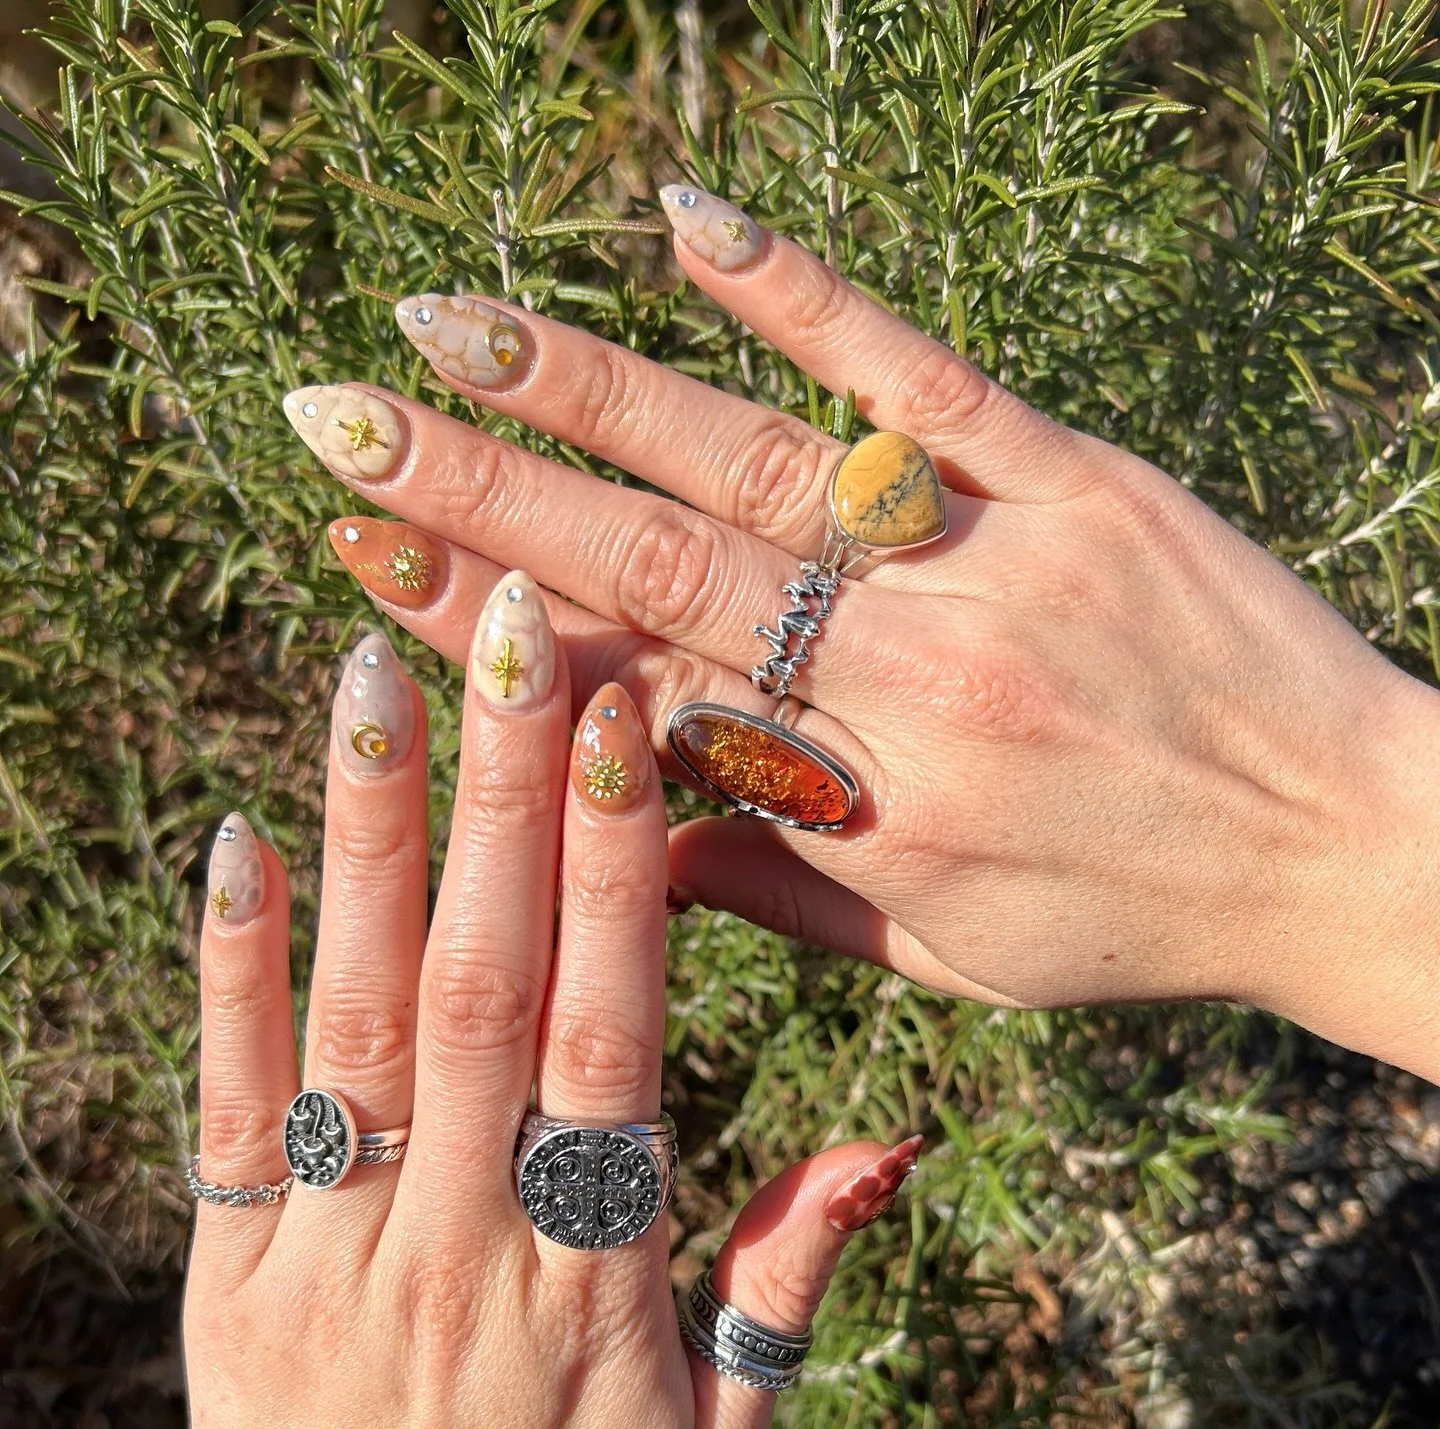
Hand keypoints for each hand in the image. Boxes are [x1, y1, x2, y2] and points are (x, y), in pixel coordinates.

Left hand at [184, 578, 905, 1428]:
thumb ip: (794, 1281)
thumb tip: (888, 1143)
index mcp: (595, 1274)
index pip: (609, 1037)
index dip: (616, 876)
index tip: (623, 726)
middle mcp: (461, 1247)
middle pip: (486, 989)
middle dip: (504, 797)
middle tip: (512, 626)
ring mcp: (331, 1263)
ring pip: (357, 1022)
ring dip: (370, 841)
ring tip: (376, 676)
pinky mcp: (229, 1286)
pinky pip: (228, 1110)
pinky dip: (230, 974)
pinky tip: (236, 843)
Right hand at [283, 188, 1439, 1080]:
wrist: (1352, 848)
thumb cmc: (1136, 920)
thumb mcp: (945, 957)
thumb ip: (776, 895)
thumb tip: (616, 841)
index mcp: (866, 817)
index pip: (636, 703)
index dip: (487, 630)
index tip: (363, 560)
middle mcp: (912, 686)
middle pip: (661, 571)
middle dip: (480, 494)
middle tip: (332, 419)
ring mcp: (995, 563)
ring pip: (762, 462)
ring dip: (594, 388)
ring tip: (449, 326)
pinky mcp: (1081, 477)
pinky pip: (925, 373)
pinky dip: (807, 296)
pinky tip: (690, 224)